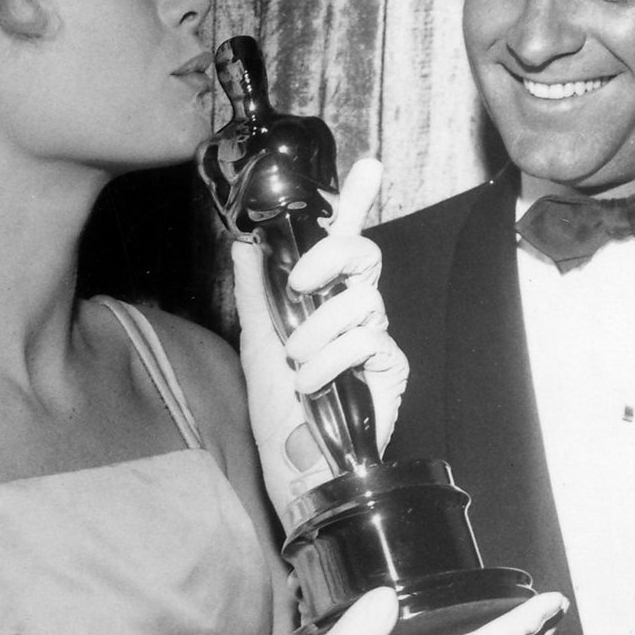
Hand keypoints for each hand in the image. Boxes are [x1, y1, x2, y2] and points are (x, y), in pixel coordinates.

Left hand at [231, 156, 407, 517]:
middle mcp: (355, 313)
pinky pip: (369, 338)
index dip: (356, 203)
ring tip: (299, 365)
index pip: (344, 242)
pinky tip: (317, 383)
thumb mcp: (255, 343)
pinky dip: (333, 359)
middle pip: (364, 254)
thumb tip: (242, 241)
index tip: (367, 167)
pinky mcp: (392, 369)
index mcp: (323, 300)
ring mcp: (376, 339)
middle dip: (330, 256)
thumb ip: (254, 291)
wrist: (293, 467)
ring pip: (362, 298)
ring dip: (317, 332)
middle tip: (298, 283)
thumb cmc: (278, 413)